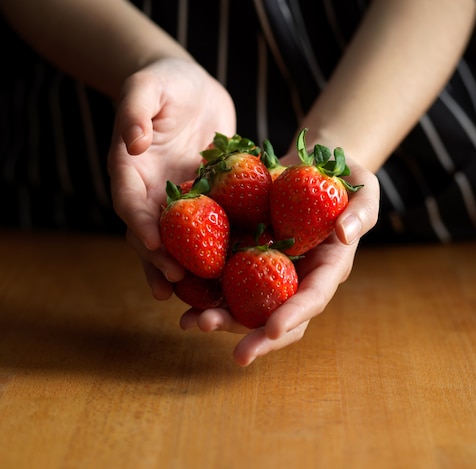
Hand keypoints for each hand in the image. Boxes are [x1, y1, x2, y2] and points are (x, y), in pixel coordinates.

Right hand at [107, 57, 235, 299]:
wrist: (191, 86)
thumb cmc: (165, 82)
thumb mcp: (147, 86)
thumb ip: (135, 110)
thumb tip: (132, 143)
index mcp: (131, 170)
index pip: (130, 204)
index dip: (140, 226)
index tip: (155, 247)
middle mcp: (152, 191)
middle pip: (151, 232)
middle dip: (161, 259)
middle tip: (177, 283)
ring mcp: (179, 199)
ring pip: (179, 240)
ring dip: (185, 267)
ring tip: (198, 296)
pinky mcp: (206, 199)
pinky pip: (210, 227)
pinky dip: (217, 249)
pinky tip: (233, 271)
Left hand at [179, 161, 379, 365]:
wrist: (307, 168)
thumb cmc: (340, 181)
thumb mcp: (363, 191)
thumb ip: (361, 213)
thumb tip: (346, 233)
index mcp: (326, 269)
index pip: (312, 299)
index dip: (294, 316)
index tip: (273, 329)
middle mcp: (296, 279)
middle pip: (277, 318)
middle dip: (256, 337)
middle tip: (237, 354)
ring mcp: (267, 271)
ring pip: (244, 307)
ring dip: (220, 319)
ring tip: (192, 324)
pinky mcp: (243, 257)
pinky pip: (222, 280)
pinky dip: (201, 291)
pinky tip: (177, 296)